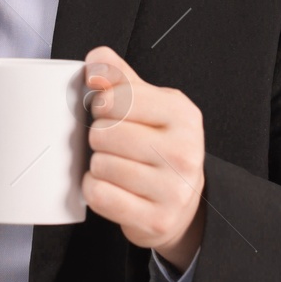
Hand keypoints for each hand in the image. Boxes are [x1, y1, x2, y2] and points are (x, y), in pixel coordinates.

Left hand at [81, 45, 206, 271]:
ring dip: (97, 165)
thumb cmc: (159, 145)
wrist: (181, 203)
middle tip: (112, 144)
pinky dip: (94, 189)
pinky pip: (100, 195)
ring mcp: (174, 190)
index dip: (101, 103)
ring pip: (100, 165)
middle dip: (98, 137)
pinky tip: (110, 187)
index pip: (118, 97)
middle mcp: (185, 152)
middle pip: (104, 133)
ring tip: (115, 166)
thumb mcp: (149, 104)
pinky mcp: (157, 220)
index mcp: (183, 114)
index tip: (108, 112)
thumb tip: (95, 61)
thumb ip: (120, 78)